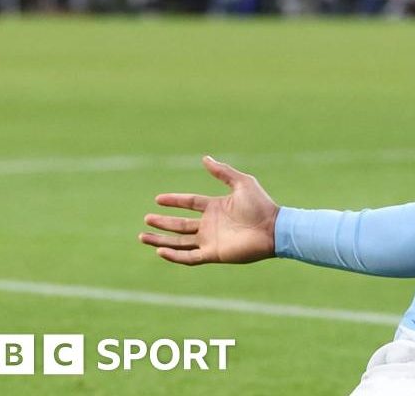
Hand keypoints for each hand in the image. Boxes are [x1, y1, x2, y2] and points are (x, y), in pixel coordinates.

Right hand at [139, 156, 279, 265]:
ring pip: (180, 242)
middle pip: (180, 224)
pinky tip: (160, 251)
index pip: (190, 203)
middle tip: (146, 219)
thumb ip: (222, 172)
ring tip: (142, 237)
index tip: (158, 199)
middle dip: (162, 222)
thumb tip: (205, 158)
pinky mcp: (213, 254)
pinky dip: (174, 255)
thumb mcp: (241, 182)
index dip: (174, 201)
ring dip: (161, 240)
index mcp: (216, 207)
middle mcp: (211, 224)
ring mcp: (210, 240)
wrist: (273, 228)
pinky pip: (189, 257)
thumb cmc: (261, 205)